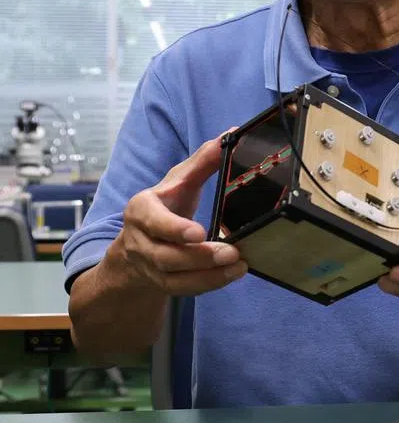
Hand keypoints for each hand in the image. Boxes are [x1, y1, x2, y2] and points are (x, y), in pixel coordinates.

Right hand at [106, 132, 246, 295]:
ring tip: (239, 264)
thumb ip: (202, 161)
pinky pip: (183, 289)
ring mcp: (149, 265)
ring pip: (175, 277)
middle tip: (232, 252)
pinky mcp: (161, 282)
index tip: (198, 233)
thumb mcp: (178, 181)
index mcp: (141, 210)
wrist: (136, 244)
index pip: (153, 221)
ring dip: (209, 275)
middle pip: (166, 255)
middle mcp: (140, 240)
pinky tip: (233, 274)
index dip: (174, 229)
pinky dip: (209, 284)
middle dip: (199, 257)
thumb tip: (231, 133)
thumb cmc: (163, 206)